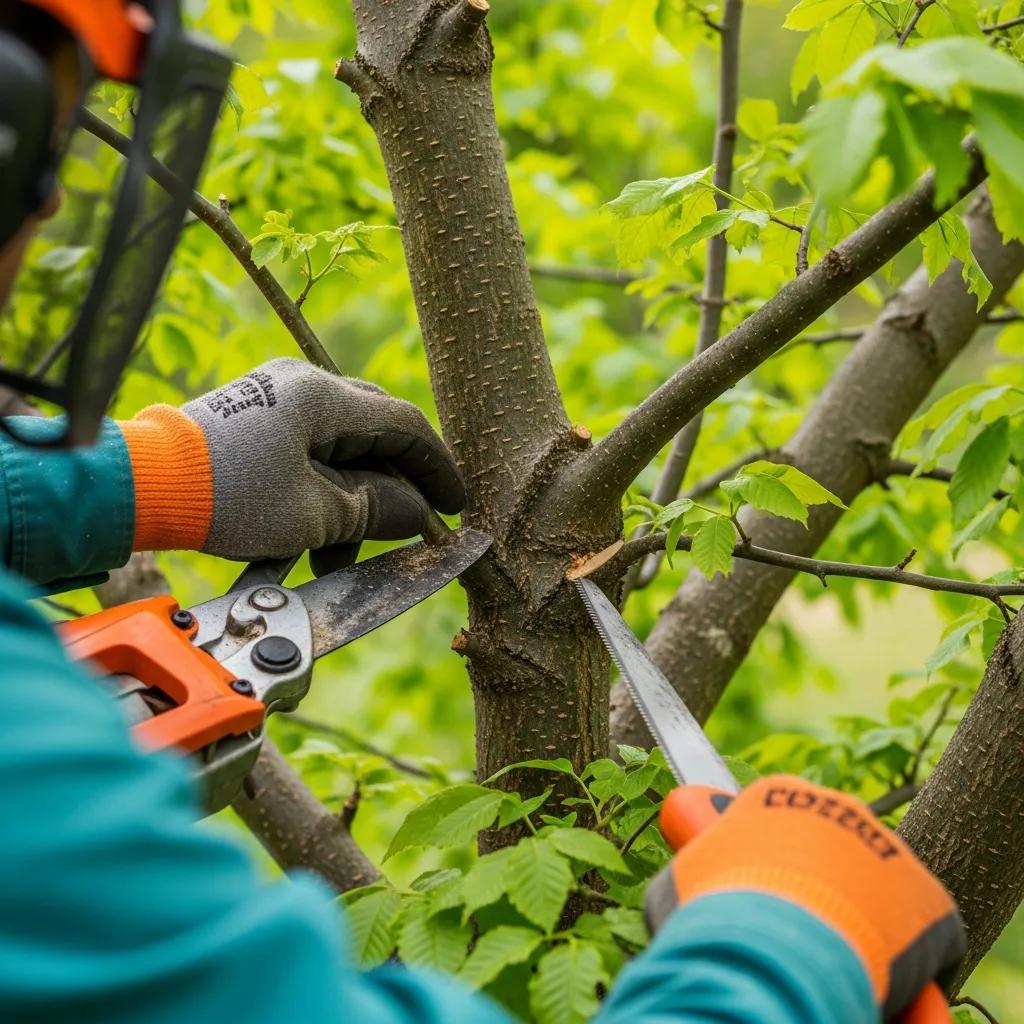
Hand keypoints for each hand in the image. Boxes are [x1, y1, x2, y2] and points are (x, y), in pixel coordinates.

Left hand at [120, 358, 464, 560]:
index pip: (404, 426)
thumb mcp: (313, 514)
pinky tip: (314, 538)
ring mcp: (276, 400)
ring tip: (337, 557)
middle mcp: (302, 386)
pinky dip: (321, 494)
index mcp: (322, 397)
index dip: (437, 468)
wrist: (140, 489)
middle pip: (374, 435)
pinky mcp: (255, 421)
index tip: (456, 505)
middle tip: (410, 529)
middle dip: (393, 489)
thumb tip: (419, 513)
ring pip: (341, 449)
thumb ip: (377, 510)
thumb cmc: (225, 498)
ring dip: (351, 502)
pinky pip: (309, 453)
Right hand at [645, 776, 963, 1019]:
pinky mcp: (929, 900)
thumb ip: (699, 860)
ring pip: (872, 886)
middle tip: (792, 928)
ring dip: (855, 915)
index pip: (771, 817)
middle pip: (826, 845)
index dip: (762, 861)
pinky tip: (866, 974)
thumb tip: (689, 858)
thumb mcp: (686, 875)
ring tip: (827, 957)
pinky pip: (916, 929)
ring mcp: (886, 849)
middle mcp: (835, 804)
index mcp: (774, 793)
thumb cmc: (719, 911)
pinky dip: (896, 954)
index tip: (755, 890)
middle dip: (813, 883)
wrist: (776, 952)